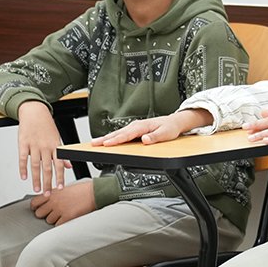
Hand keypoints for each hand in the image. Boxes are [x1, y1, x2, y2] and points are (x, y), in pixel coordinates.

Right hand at [17, 101, 69, 192]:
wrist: (35, 112)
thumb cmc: (46, 126)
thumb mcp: (57, 138)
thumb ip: (62, 153)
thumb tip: (69, 166)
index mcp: (55, 146)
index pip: (59, 165)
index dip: (60, 177)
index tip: (60, 188)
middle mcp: (45, 147)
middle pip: (47, 168)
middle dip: (48, 182)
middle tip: (48, 193)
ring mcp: (34, 145)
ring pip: (35, 165)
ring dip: (36, 179)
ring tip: (37, 189)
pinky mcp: (23, 143)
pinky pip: (22, 158)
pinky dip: (23, 168)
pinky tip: (24, 177)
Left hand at [30, 180, 95, 225]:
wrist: (94, 193)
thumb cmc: (82, 190)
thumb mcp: (63, 189)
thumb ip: (53, 196)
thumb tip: (45, 203)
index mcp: (52, 193)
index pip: (34, 202)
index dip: (35, 207)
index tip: (37, 209)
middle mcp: (54, 201)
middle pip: (39, 213)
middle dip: (44, 215)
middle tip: (50, 213)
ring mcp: (60, 209)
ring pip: (48, 220)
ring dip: (54, 220)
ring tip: (61, 216)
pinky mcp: (67, 217)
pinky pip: (58, 225)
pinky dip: (61, 224)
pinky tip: (66, 219)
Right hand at [95, 109, 209, 146]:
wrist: (174, 122)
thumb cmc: (170, 128)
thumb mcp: (166, 134)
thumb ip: (155, 137)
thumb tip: (144, 139)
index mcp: (142, 126)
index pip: (126, 135)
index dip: (116, 140)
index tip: (107, 144)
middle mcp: (136, 125)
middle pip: (118, 133)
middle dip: (105, 139)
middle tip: (93, 144)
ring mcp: (134, 127)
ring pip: (118, 133)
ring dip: (106, 138)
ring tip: (95, 143)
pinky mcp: (134, 130)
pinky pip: (121, 134)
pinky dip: (112, 137)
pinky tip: (106, 141)